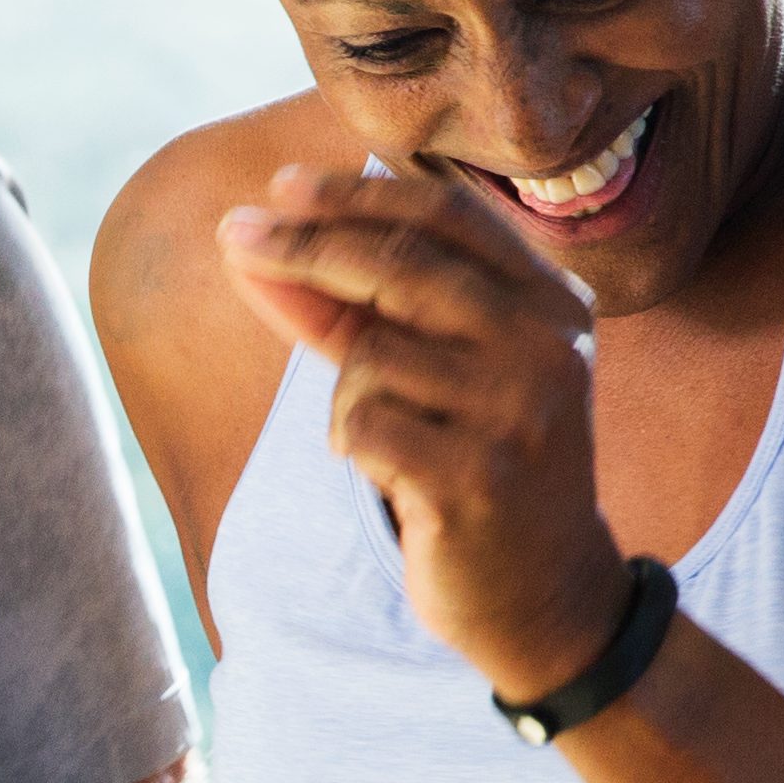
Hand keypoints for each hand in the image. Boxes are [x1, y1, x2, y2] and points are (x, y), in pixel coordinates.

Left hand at [219, 162, 630, 700]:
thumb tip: (252, 241)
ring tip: (391, 443)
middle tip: (233, 237)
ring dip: (347, 394)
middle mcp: (548, 347)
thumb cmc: (472, 468)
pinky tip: (394, 478)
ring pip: (372, 355)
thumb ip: (351, 310)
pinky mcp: (478, 478)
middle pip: (402, 266)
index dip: (357, 195)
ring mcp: (518, 412)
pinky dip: (352, 445)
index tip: (280, 186)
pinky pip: (362, 426)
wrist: (544, 596)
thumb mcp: (428, 374)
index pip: (447, 217)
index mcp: (550, 304)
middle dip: (305, 247)